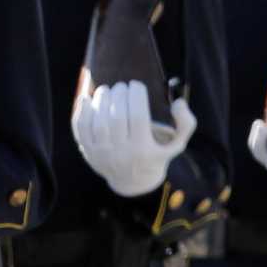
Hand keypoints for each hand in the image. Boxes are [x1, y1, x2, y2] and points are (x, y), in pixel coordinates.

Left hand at [70, 80, 197, 198]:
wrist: (132, 181)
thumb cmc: (155, 154)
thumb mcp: (175, 144)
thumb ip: (185, 124)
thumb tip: (178, 102)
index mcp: (143, 150)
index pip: (138, 117)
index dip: (136, 96)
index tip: (137, 84)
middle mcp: (121, 154)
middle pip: (117, 117)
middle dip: (119, 95)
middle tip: (122, 86)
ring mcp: (102, 153)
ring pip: (98, 121)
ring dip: (101, 100)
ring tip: (107, 89)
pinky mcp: (87, 151)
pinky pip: (80, 128)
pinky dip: (81, 111)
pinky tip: (86, 98)